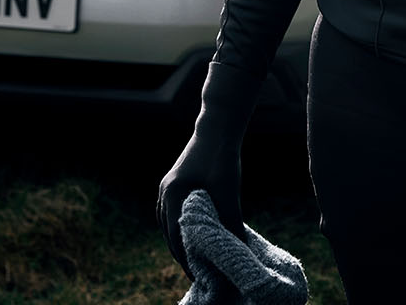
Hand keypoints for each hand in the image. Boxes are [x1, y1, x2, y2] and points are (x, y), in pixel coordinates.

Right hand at [156, 60, 258, 277]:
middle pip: (170, 234)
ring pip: (169, 225)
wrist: (217, 127)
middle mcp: (165, 193)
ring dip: (181, 242)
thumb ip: (231, 223)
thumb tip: (241, 251)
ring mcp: (167, 187)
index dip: (188, 261)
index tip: (202, 278)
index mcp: (172, 196)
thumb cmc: (223, 158)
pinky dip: (181, 227)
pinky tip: (193, 235)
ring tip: (196, 260)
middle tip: (200, 275)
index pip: (176, 239)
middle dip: (183, 255)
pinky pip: (172, 213)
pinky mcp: (175, 183)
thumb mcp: (229, 193)